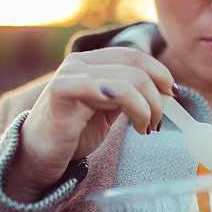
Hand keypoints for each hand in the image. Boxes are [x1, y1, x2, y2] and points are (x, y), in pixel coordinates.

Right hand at [5, 47, 177, 201]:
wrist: (37, 156)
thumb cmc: (74, 133)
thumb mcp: (108, 109)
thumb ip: (129, 95)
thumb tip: (164, 91)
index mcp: (91, 61)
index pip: (134, 56)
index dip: (160, 73)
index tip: (173, 95)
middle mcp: (80, 62)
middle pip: (136, 67)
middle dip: (157, 97)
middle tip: (158, 122)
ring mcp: (71, 74)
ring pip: (128, 80)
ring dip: (148, 108)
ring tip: (147, 128)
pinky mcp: (63, 91)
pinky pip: (108, 90)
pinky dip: (133, 107)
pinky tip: (137, 126)